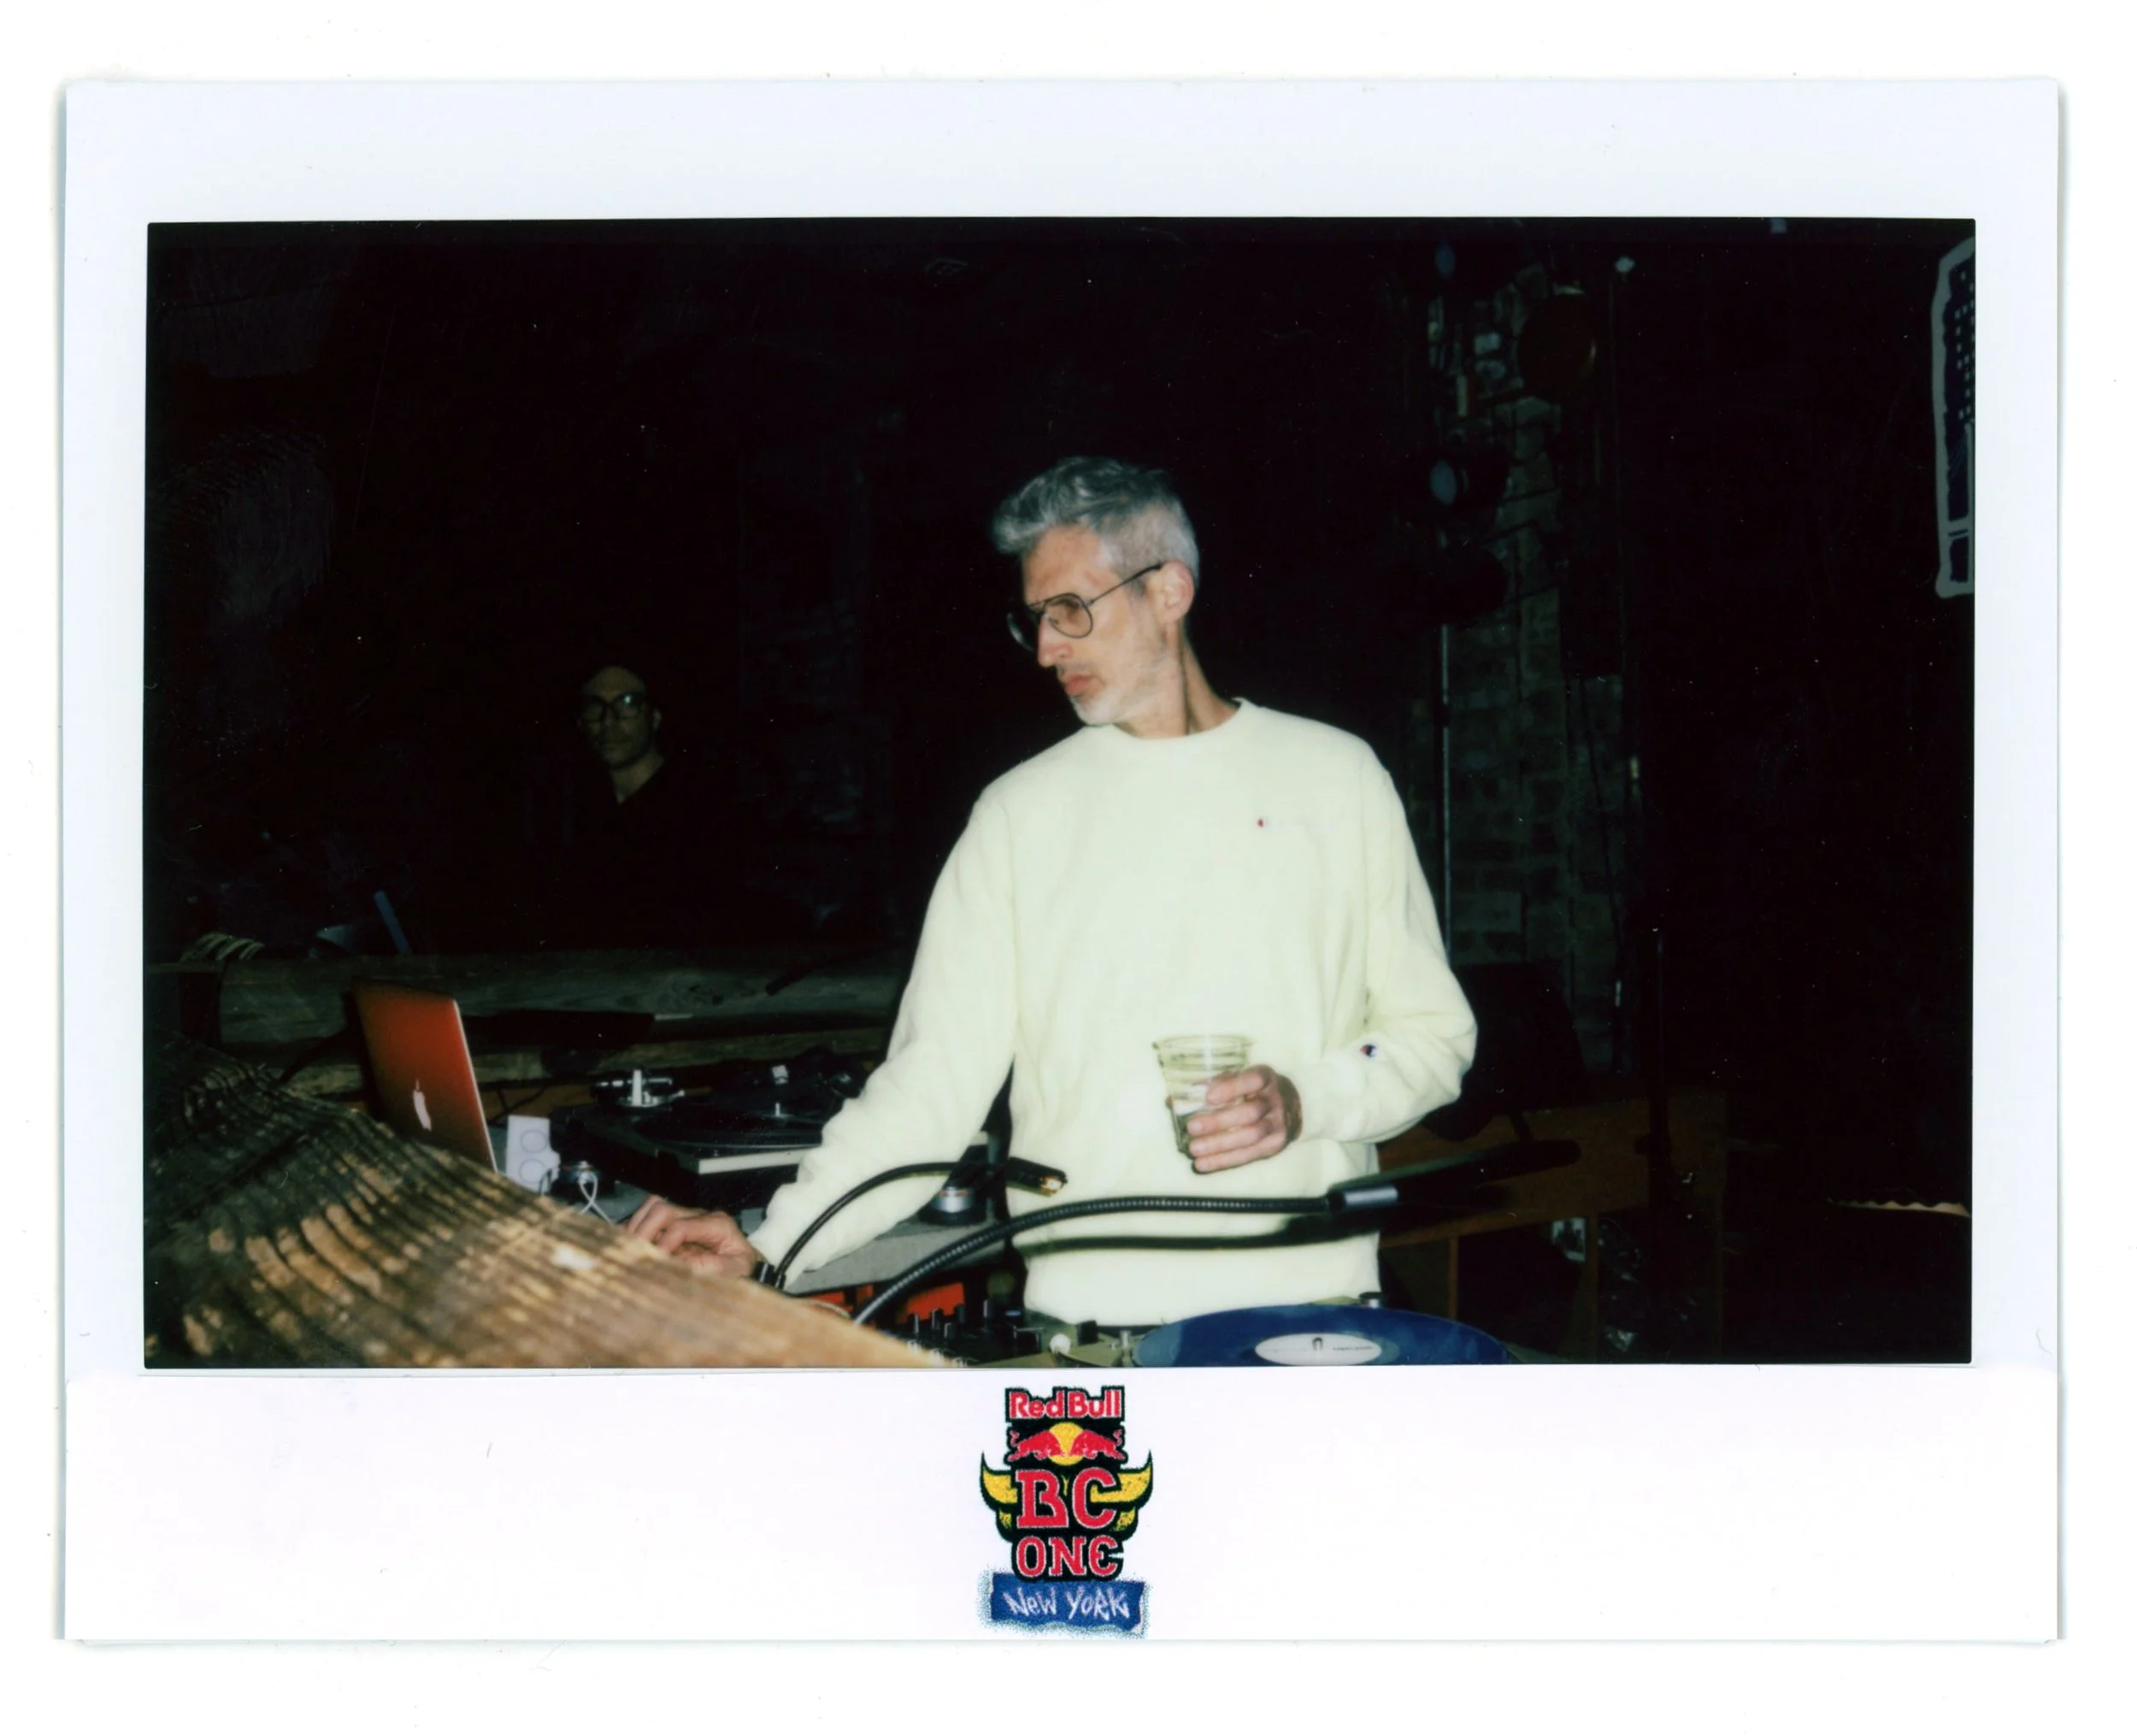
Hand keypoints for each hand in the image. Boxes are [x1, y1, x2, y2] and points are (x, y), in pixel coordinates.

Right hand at [621, 1196, 761, 1277]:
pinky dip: (637, 1230)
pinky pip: (649, 1217)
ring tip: (631, 1250)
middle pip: (662, 1210)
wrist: (746, 1263)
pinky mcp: (676, 1225)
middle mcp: (699, 1216)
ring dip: (638, 1228)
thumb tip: (683, 1267)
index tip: (654, 1262)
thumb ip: (714, 1268)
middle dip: (644, 1231)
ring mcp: (686, 1218)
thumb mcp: (737, 1270)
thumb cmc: (742, 1267)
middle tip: (635, 1254)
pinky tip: (631, 1246)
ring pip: (652, 1209)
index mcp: (717, 1224)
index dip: (663, 1244)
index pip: (680, 1227)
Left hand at [1187, 1066, 1302, 1171]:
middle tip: (1192, 1127)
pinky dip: (1224, 1160)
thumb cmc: (1252, 1090)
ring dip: (1220, 1144)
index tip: (1208, 1096)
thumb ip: (1209, 1086)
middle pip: (1250, 1112)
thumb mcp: (1237, 1079)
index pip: (1253, 1080)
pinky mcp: (1275, 1145)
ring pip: (1251, 1136)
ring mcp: (1278, 1124)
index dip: (1232, 1087)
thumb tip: (1172, 1100)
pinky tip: (1203, 1163)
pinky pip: (1249, 1155)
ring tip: (1194, 1149)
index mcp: (1266, 1077)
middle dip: (1220, 1121)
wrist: (1288, 1108)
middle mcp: (1276, 1100)